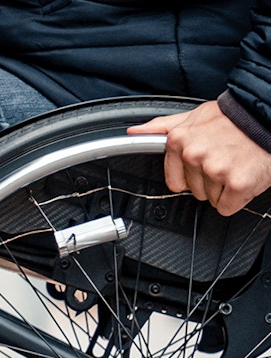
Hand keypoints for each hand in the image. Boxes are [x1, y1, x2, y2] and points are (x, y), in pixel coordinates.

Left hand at [128, 100, 270, 215]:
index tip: (205, 164)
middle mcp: (194, 156)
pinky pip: (227, 207)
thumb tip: (134, 131)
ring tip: (237, 163)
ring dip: (225, 186)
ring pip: (211, 198)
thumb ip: (162, 127)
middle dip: (210, 180)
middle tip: (226, 159)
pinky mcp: (237, 184)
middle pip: (194, 191)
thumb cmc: (234, 118)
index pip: (174, 181)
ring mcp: (215, 170)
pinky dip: (238, 197)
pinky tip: (244, 176)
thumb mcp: (195, 116)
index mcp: (179, 141)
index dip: (191, 176)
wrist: (269, 116)